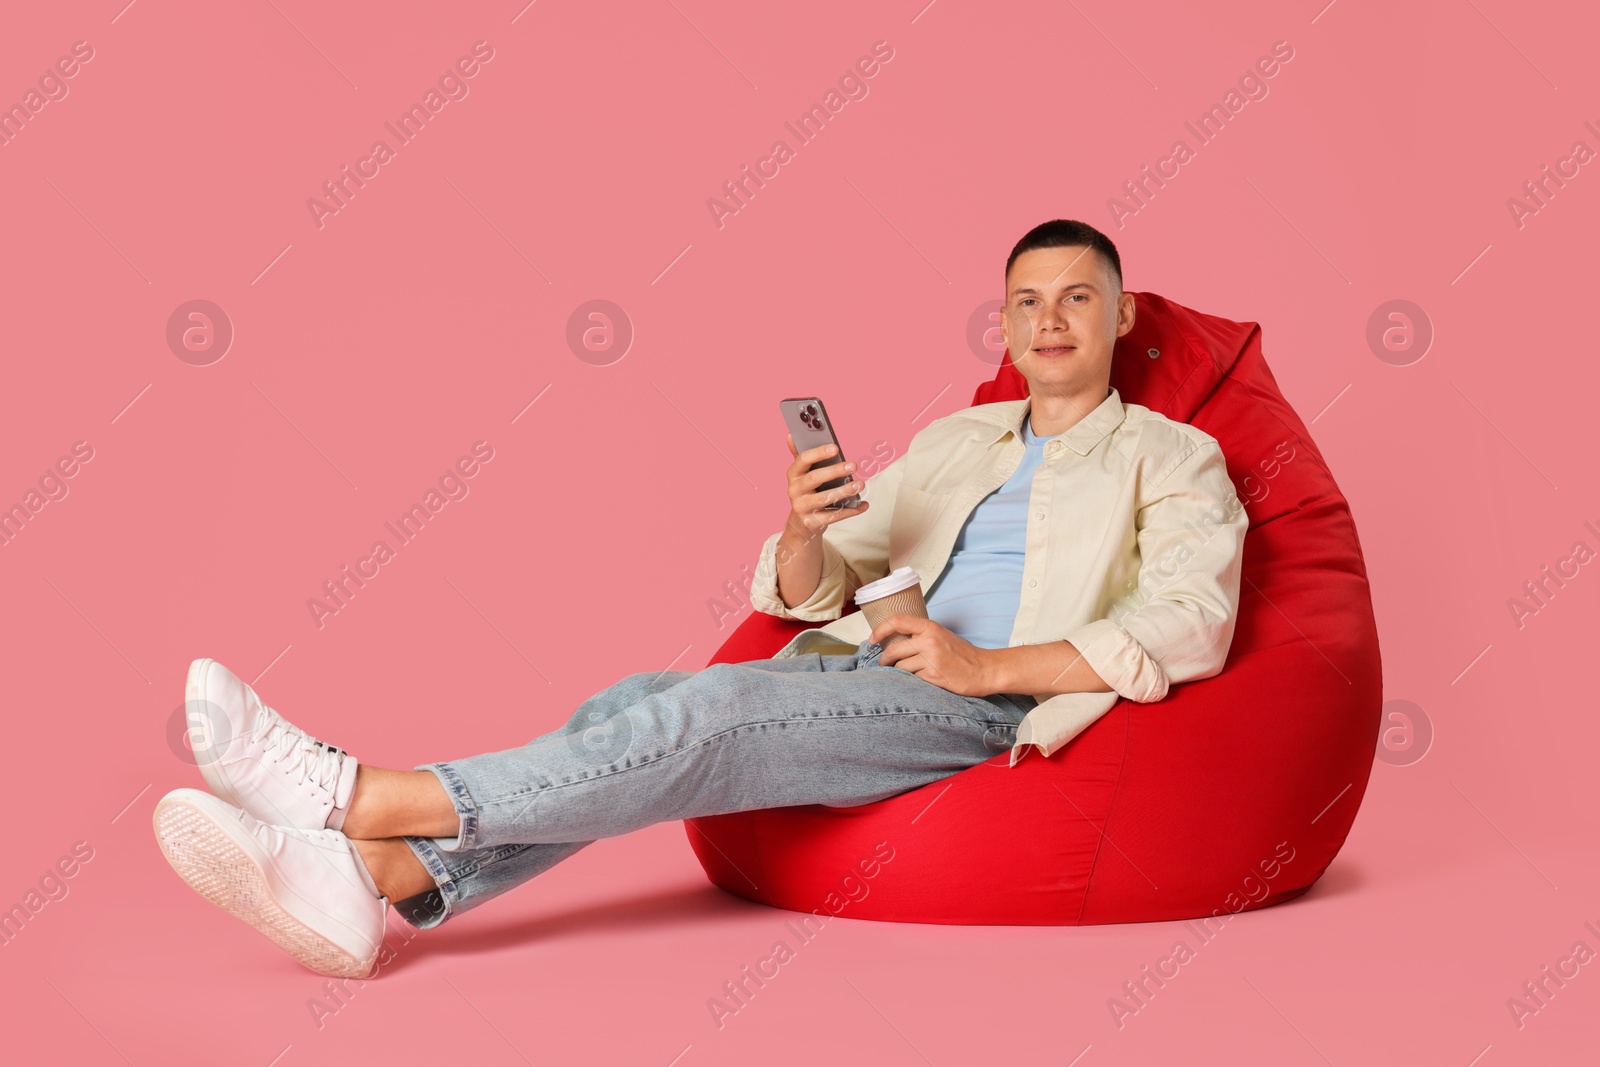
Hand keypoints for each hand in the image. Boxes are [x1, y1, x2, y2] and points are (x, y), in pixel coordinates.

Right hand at [783, 433, 869, 539]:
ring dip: (844, 491)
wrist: (802, 522)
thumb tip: (791, 434)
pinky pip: (834, 516)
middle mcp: (795, 490)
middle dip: (835, 471)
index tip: (835, 448)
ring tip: (860, 484)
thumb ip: (800, 454)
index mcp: (793, 474)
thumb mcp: (801, 474)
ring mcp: (803, 507)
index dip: (818, 453)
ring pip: (824, 498)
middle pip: (814, 478)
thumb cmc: (807, 491)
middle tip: (854, 465)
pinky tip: (863, 505)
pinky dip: (850, 510)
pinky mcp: (813, 522)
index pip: (803, 460)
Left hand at [867, 615, 995, 697]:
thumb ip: (920, 634)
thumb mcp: (941, 635)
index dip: (879, 630)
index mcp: (930, 627)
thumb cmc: (962, 654)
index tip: (871, 639)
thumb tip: (894, 638)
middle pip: (893, 649)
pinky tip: (920, 678)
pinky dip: (912, 679)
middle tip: (884, 663)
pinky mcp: (933, 676)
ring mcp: (931, 659)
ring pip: (900, 666)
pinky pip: (911, 678)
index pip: (896, 621)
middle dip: (885, 659)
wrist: (984, 670)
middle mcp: (929, 641)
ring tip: (906, 672)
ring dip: (898, 671)